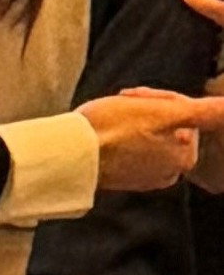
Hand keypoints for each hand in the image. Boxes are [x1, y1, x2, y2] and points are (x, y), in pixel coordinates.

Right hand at [81, 87, 223, 191]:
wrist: (71, 155)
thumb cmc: (111, 130)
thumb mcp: (160, 111)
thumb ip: (203, 112)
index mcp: (185, 157)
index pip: (182, 113)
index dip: (158, 97)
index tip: (133, 94)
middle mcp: (171, 172)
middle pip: (167, 126)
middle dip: (146, 109)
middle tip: (120, 101)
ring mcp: (147, 178)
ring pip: (149, 137)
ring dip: (133, 122)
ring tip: (109, 116)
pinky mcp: (125, 179)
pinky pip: (133, 152)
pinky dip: (122, 140)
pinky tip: (105, 133)